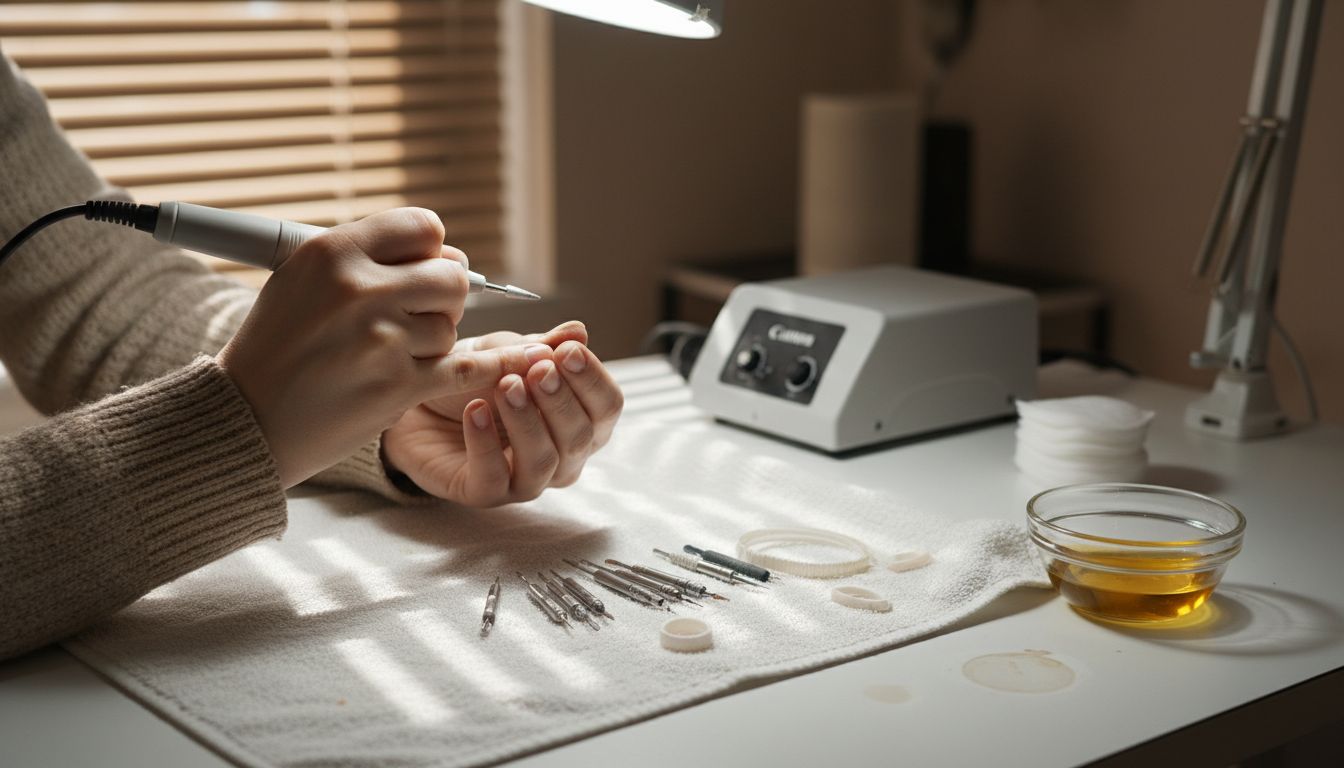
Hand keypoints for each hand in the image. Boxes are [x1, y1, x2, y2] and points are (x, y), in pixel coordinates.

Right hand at [217, 208, 551, 486]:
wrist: (247, 419)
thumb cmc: (278, 346)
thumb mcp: (302, 279)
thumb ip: (370, 257)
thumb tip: (448, 252)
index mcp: (333, 252)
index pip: (423, 227)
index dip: (432, 251)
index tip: (421, 270)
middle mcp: (359, 289)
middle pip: (452, 276)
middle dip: (445, 299)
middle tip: (417, 318)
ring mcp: (382, 339)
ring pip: (452, 327)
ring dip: (434, 344)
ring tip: (389, 358)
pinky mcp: (399, 386)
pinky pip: (469, 366)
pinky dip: (492, 366)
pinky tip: (508, 361)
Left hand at [381, 321, 624, 505]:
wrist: (417, 398)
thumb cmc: (472, 378)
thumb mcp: (506, 352)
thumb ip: (541, 346)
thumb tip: (578, 332)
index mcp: (579, 419)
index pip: (607, 407)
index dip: (592, 380)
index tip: (567, 352)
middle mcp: (562, 455)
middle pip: (581, 436)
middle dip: (560, 400)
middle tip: (536, 369)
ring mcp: (526, 478)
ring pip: (544, 461)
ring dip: (527, 421)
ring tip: (506, 386)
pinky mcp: (485, 493)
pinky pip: (494, 477)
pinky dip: (485, 443)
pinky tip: (474, 410)